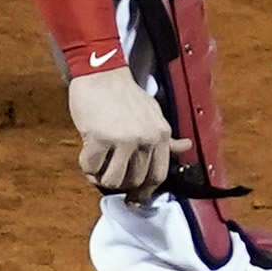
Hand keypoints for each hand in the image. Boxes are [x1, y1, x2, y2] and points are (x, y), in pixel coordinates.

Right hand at [68, 69, 177, 201]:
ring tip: (96, 168)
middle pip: (134, 180)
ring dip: (101, 178)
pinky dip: (86, 167)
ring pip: (113, 180)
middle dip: (119, 183)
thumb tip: (186, 146)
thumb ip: (166, 136)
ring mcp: (123, 139)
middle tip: (107, 174)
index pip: (158, 175)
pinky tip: (86, 155)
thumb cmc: (125, 94)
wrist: (102, 74)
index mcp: (161, 134)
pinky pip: (91, 167)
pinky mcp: (99, 137)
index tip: (134, 196)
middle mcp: (146, 139)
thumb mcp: (153, 113)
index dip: (145, 190)